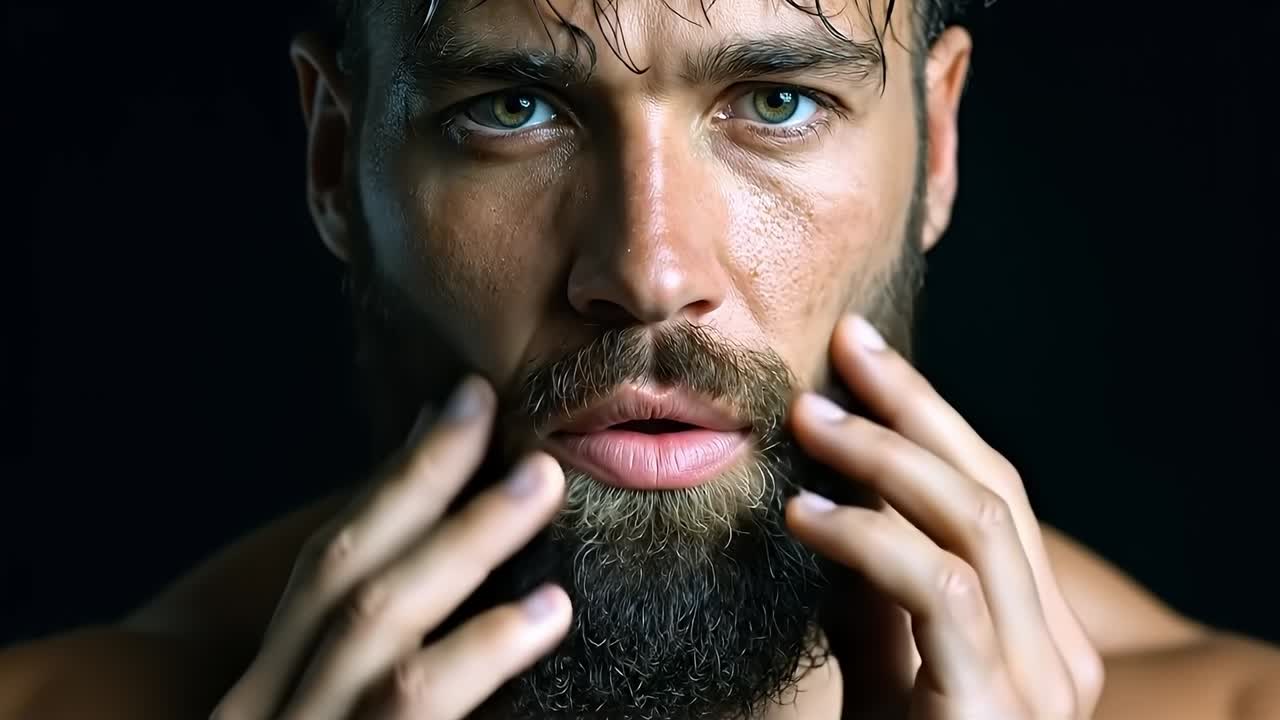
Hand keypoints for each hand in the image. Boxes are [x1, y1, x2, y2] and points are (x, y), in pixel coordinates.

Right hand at [211, 376, 570, 719]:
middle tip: (493, 406)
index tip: (460, 404)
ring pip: (374, 622)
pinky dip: (481, 650)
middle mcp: (265, 710)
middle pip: (339, 570)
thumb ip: (388, 658)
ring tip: (540, 484)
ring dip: (463, 539)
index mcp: (266, 692)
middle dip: (419, 481)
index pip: (325, 562)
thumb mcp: (340, 716)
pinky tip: (548, 611)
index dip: (393, 479)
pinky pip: (415, 705)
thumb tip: (454, 546)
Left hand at [786, 316, 1104, 719]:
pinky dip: (869, 538)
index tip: (859, 356)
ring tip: (809, 419)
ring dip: (887, 458)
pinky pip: (940, 591)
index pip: (991, 490)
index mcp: (1035, 626)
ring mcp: (1039, 680)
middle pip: (993, 487)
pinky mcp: (997, 706)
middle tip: (845, 348)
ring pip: (980, 522)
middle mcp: (1056, 646)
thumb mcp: (881, 662)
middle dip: (917, 407)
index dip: (928, 415)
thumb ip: (872, 588)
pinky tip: (804, 516)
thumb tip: (829, 494)